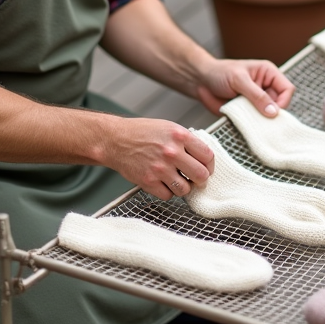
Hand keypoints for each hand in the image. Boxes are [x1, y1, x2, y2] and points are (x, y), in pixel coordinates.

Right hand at [98, 117, 213, 200]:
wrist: (115, 140)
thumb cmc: (141, 133)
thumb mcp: (168, 128)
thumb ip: (186, 141)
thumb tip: (203, 157)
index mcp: (179, 135)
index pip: (208, 156)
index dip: (210, 165)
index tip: (206, 168)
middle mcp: (171, 152)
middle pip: (201, 175)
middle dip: (200, 179)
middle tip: (195, 179)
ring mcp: (160, 168)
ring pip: (185, 189)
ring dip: (183, 187)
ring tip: (177, 180)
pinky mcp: (148, 181)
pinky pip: (168, 195)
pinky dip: (167, 191)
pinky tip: (162, 182)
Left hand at [194, 58, 295, 118]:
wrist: (200, 82)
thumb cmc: (219, 73)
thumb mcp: (239, 80)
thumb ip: (257, 95)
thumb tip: (274, 112)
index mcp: (268, 73)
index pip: (287, 89)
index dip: (283, 101)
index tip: (273, 112)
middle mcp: (266, 87)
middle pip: (281, 104)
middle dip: (273, 114)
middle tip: (263, 120)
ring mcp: (257, 101)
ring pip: (270, 116)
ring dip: (262, 120)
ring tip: (251, 121)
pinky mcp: (248, 112)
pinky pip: (257, 122)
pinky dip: (254, 125)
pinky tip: (246, 125)